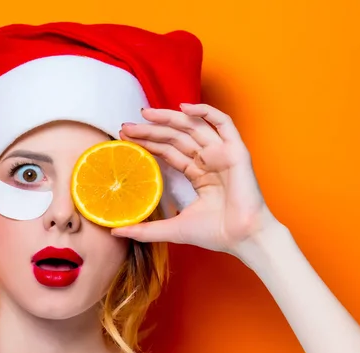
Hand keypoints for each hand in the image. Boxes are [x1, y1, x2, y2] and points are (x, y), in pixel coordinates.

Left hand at [113, 103, 280, 256]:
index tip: (125, 138)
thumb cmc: (215, 234)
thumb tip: (116, 231)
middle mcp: (209, 160)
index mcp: (198, 174)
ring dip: (169, 117)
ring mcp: (223, 154)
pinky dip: (206, 112)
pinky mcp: (236, 151)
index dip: (148, 143)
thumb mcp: (171, 229)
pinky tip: (183, 108)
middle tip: (125, 126)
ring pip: (193, 127)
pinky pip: (223, 123)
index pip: (169, 151)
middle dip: (151, 130)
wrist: (243, 238)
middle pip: (176, 137)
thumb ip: (144, 230)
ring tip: (145, 114)